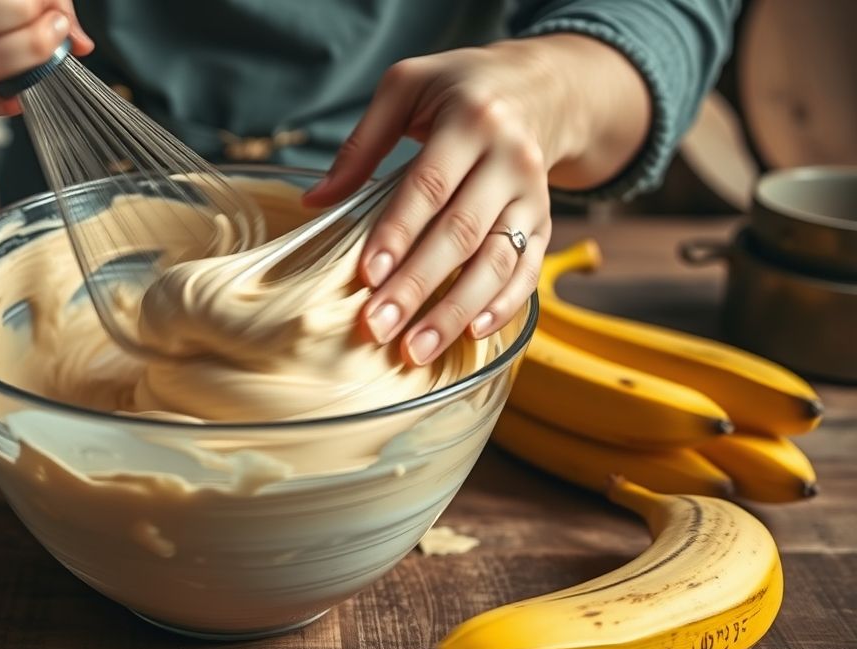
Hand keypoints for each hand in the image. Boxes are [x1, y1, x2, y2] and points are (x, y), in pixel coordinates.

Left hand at [303, 35, 647, 365]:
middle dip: (417, 286)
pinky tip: (470, 333)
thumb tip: (316, 201)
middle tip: (378, 327)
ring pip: (496, 261)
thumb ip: (361, 144)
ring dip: (455, 311)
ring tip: (416, 349)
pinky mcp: (544, 221)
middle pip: (461, 233)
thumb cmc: (457, 89)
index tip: (367, 275)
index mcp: (471, 120)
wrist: (539, 87)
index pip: (430, 186)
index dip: (398, 233)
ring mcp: (533, 195)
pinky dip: (502, 305)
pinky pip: (527, 270)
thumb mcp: (406, 88)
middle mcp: (510, 159)